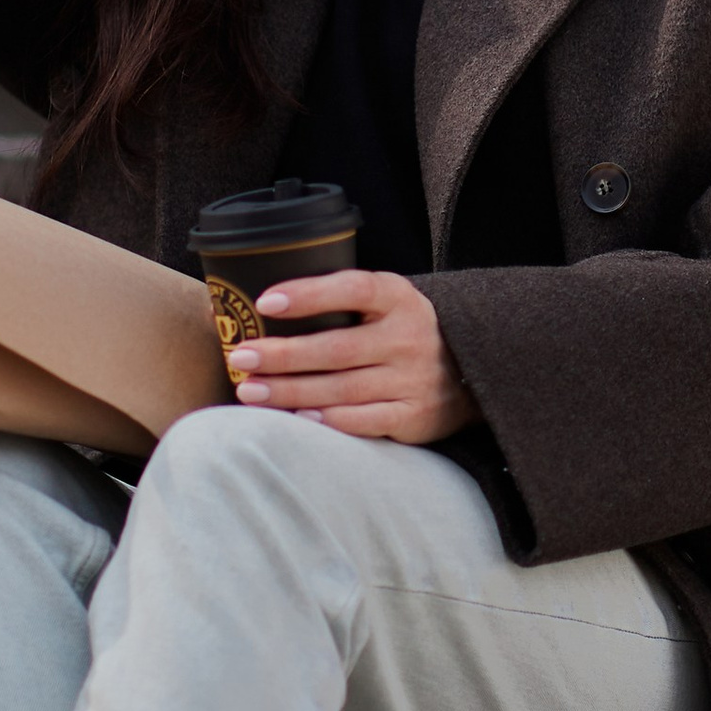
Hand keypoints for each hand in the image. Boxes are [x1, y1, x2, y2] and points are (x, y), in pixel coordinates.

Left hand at [226, 270, 477, 444]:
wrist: (469, 371)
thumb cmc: (402, 331)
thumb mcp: (387, 302)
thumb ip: (341, 300)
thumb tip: (257, 306)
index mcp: (400, 298)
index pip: (353, 289)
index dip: (309, 294)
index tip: (266, 301)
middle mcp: (409, 337)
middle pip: (337, 348)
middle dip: (283, 355)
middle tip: (241, 358)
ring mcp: (413, 380)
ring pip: (342, 389)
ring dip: (291, 391)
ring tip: (250, 391)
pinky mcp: (414, 416)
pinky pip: (364, 420)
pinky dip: (328, 421)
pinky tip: (296, 418)